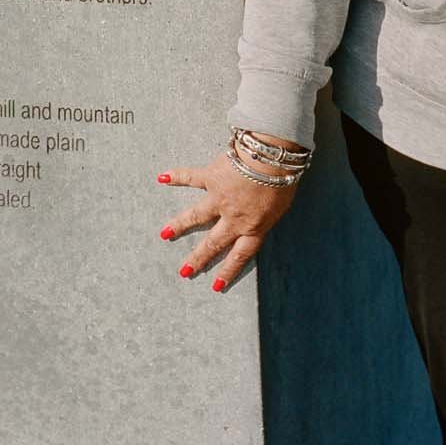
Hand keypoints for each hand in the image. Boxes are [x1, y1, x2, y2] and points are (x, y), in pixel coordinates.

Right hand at [156, 140, 301, 294]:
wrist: (272, 159)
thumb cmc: (283, 179)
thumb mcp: (282, 207)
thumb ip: (268, 217)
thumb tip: (262, 219)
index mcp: (253, 227)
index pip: (239, 255)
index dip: (228, 270)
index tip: (216, 285)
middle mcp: (234, 218)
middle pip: (213, 242)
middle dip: (198, 258)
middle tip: (184, 271)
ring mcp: (220, 198)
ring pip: (196, 216)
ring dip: (179, 225)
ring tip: (165, 234)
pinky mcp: (212, 177)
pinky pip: (191, 177)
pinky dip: (177, 176)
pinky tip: (162, 178)